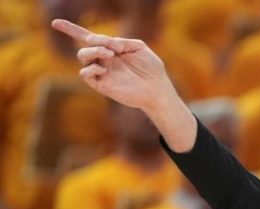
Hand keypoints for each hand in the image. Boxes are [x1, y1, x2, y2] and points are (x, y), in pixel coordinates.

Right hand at [51, 19, 196, 151]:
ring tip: (110, 55)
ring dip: (94, 51)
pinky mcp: (102, 85)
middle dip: (95, 42)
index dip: (71, 29)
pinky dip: (91, 68)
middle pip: (84, 47)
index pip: (86, 38)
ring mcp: (101, 72)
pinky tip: (104, 68)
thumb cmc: (151, 68)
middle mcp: (102, 60)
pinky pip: (85, 74)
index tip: (55, 22)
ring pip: (82, 57)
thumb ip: (123, 41)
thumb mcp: (138, 47)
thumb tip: (109, 43)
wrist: (157, 88)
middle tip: (112, 48)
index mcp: (110, 49)